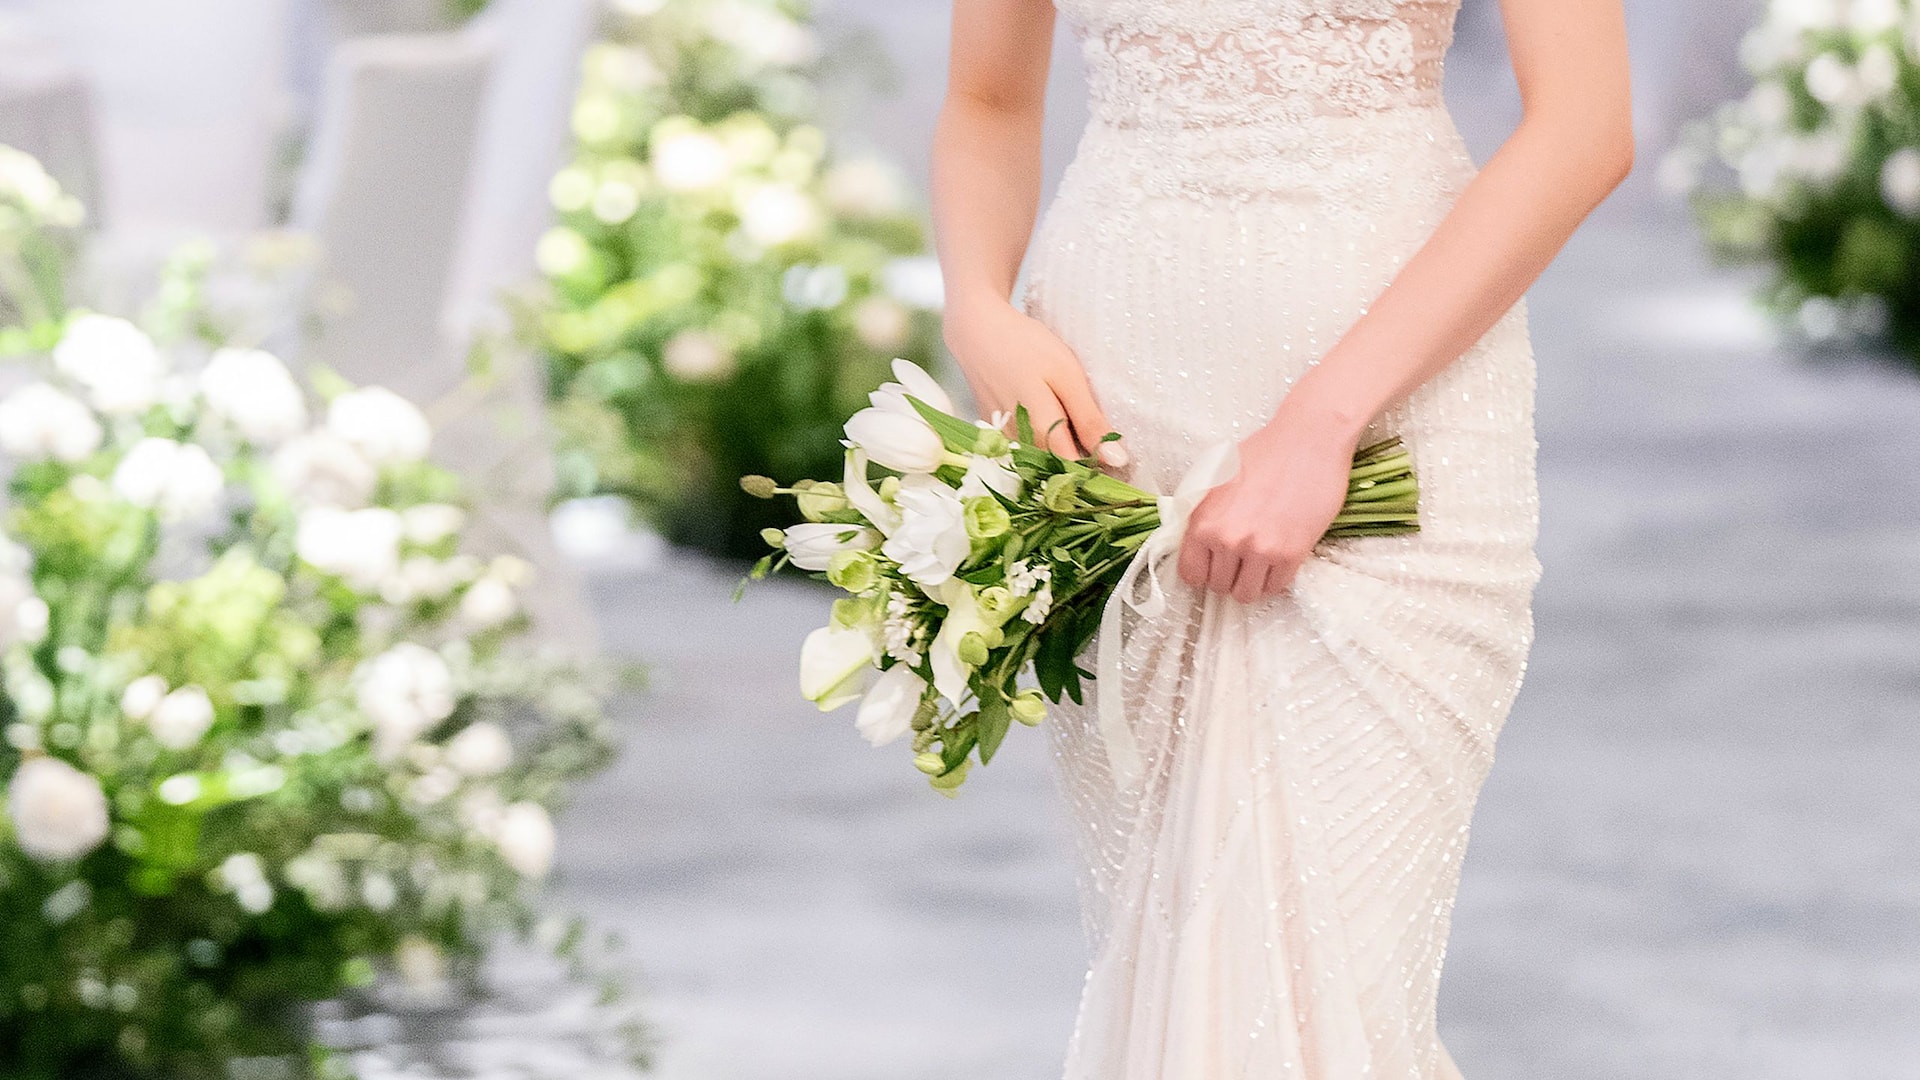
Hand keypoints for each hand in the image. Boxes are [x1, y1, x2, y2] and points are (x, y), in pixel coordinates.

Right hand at [943, 297, 1127, 465]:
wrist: (976, 332)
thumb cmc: (1026, 347)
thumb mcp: (1067, 376)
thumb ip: (1089, 420)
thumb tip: (1116, 459)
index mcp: (1043, 432)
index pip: (1078, 472)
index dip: (1099, 474)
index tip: (1118, 469)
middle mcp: (1021, 446)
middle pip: (1058, 471)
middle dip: (1082, 467)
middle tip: (1102, 449)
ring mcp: (1004, 443)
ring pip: (1041, 463)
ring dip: (1062, 457)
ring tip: (1077, 433)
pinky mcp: (995, 436)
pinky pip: (1025, 451)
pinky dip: (1043, 445)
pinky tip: (1052, 425)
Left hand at [1178, 406, 1360, 601]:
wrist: (1309, 440)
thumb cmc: (1265, 452)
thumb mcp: (1217, 480)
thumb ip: (1205, 515)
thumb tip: (1198, 545)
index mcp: (1203, 521)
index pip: (1190, 574)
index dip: (1203, 572)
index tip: (1214, 566)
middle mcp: (1227, 538)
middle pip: (1219, 586)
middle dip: (1229, 576)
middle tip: (1242, 559)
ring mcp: (1259, 549)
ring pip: (1246, 594)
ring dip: (1252, 582)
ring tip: (1260, 562)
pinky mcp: (1291, 554)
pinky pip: (1276, 587)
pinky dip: (1276, 578)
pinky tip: (1279, 558)